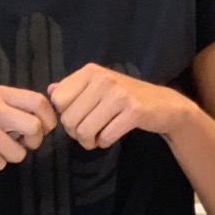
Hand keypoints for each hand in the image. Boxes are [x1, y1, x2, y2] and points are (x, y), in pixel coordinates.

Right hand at [0, 86, 57, 172]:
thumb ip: (23, 108)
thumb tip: (54, 109)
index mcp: (1, 93)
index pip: (39, 101)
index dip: (49, 120)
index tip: (43, 130)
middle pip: (34, 127)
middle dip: (34, 142)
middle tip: (24, 143)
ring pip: (18, 152)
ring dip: (12, 156)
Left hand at [48, 65, 187, 149]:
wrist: (164, 105)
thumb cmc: (126, 97)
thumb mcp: (98, 87)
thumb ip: (74, 88)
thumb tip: (50, 90)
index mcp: (90, 71)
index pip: (57, 100)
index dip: (64, 115)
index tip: (77, 118)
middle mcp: (103, 79)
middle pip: (69, 118)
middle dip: (75, 133)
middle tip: (88, 133)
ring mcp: (119, 94)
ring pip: (84, 130)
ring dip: (89, 141)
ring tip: (97, 137)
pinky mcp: (134, 111)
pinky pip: (105, 137)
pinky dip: (104, 143)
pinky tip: (110, 137)